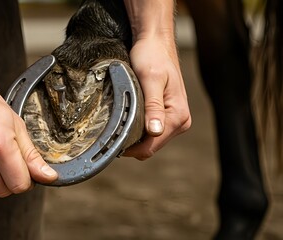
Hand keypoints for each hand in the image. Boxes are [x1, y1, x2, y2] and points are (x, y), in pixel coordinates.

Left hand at [123, 36, 190, 158]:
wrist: (154, 42)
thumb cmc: (152, 56)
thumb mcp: (150, 79)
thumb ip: (153, 106)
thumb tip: (155, 131)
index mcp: (179, 116)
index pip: (152, 145)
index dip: (131, 148)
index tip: (111, 141)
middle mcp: (181, 121)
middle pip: (151, 146)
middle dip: (132, 143)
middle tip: (111, 131)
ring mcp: (175, 119)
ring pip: (150, 140)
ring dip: (134, 135)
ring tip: (119, 122)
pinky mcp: (167, 115)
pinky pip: (150, 131)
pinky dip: (137, 129)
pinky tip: (126, 118)